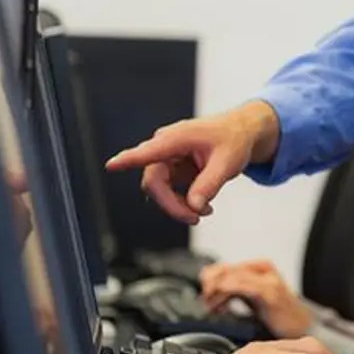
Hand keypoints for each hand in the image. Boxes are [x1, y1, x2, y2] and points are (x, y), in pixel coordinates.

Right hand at [104, 101, 279, 224]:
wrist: (241, 134)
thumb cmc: (234, 140)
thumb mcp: (228, 163)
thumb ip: (209, 185)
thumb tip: (194, 207)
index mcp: (177, 138)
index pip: (149, 151)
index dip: (128, 160)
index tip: (111, 165)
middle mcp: (165, 147)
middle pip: (154, 182)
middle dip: (172, 205)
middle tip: (195, 219)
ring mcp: (167, 159)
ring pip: (159, 190)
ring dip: (178, 206)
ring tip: (205, 212)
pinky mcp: (172, 169)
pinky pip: (168, 192)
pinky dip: (183, 203)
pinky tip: (202, 207)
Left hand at [200, 260, 312, 337]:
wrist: (302, 324)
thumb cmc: (279, 313)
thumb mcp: (252, 298)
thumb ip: (235, 290)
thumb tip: (209, 288)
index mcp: (258, 267)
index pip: (224, 266)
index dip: (208, 279)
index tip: (203, 296)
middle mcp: (262, 269)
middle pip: (225, 269)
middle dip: (210, 286)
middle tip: (205, 302)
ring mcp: (267, 279)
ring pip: (231, 277)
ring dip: (216, 294)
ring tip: (213, 308)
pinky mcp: (270, 292)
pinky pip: (242, 287)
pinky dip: (226, 296)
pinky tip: (222, 308)